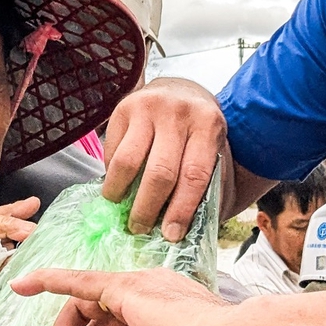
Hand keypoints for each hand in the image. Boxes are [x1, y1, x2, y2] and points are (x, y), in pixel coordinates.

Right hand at [101, 79, 230, 239]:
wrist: (182, 91)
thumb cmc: (197, 134)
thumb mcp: (212, 152)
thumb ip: (202, 185)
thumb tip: (176, 230)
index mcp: (209, 126)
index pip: (193, 175)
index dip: (180, 209)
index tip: (170, 235)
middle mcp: (178, 112)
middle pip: (159, 172)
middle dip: (148, 208)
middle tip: (140, 228)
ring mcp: (148, 107)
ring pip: (128, 162)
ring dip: (120, 193)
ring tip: (121, 209)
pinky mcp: (123, 108)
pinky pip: (112, 151)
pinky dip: (112, 175)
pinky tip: (118, 185)